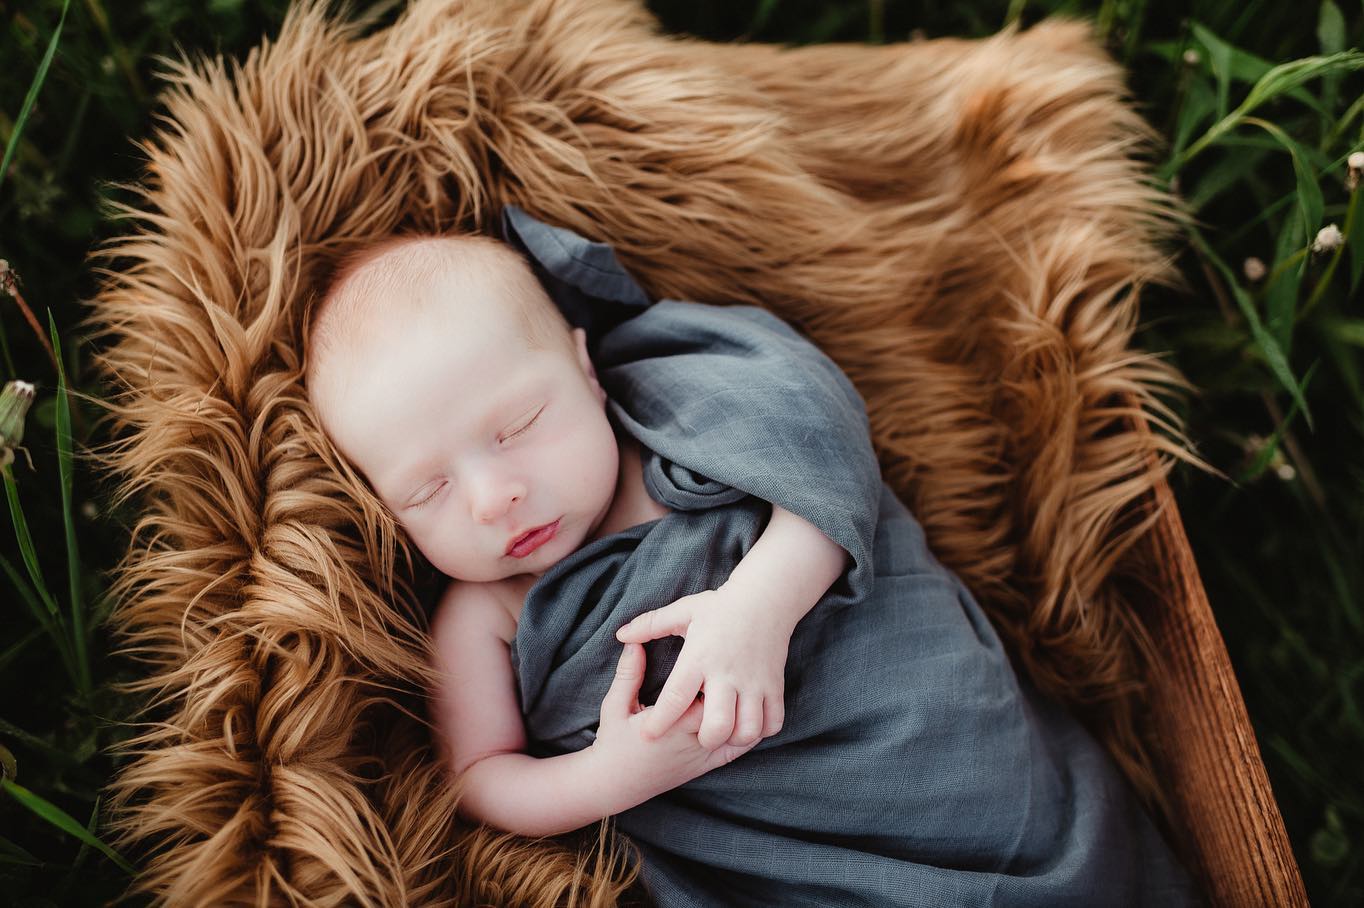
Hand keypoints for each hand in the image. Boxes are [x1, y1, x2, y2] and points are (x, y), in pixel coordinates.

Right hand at [592, 643, 756, 800]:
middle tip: (732, 664)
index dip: (712, 674)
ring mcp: (702, 756)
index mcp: (670, 723)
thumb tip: (634, 643)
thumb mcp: (615, 706)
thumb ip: (628, 675)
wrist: (614, 786)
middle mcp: (691, 740)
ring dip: (741, 707)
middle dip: (730, 687)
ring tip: (741, 684)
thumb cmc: (613, 743)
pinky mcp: (707, 766)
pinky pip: (737, 750)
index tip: (712, 653)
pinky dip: (748, 732)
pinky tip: (750, 710)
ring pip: (736, 730)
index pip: (703, 695)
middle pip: (724, 709)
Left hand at [614, 587, 787, 749]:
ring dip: (735, 737)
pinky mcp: (774, 684)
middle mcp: (727, 673)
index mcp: (699, 657)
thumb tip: (620, 635)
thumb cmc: (720, 606)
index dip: (660, 722)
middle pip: (716, 725)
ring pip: (747, 729)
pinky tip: (749, 723)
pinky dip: (762, 730)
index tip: (649, 735)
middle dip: (705, 739)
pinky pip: (773, 721)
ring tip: (725, 730)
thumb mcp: (683, 611)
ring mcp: (754, 681)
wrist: (766, 596)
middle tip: (698, 734)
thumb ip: (650, 625)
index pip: (676, 698)